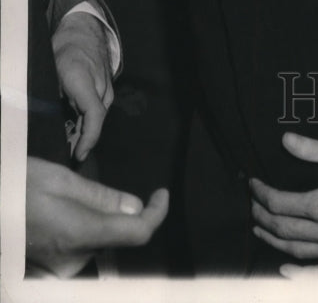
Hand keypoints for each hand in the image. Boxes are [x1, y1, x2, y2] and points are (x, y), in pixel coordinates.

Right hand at [26, 157, 167, 277]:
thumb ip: (101, 197)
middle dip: (112, 213)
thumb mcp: (62, 180)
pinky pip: (78, 251)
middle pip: (114, 235)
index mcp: (80, 234)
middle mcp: (73, 261)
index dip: (156, 214)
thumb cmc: (19, 187)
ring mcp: (60, 271)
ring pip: (96, 242)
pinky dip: (77, 233)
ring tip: (58, 203)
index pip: (138, 233)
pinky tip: (54, 218)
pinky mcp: (50, 273)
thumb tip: (135, 207)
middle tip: (80, 192)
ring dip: (92, 222)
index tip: (161, 194)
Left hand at [51, 11, 112, 161]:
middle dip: (83, 141)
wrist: (83, 31)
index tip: (79, 154)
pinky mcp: (107, 89)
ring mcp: (106, 87)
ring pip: (97, 116)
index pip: (94, 114)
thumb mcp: (51, 72)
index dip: (88, 137)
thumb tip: (47, 124)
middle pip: (95, 120)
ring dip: (85, 131)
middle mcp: (100, 86)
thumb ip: (53, 98)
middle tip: (67, 158)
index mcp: (83, 80)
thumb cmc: (64, 50)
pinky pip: (98, 109)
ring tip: (69, 146)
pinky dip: (88, 121)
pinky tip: (76, 129)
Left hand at [249, 133, 317, 277]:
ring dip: (274, 241)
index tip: (253, 184)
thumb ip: (314, 150)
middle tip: (253, 204)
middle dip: (263, 216)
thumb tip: (285, 140)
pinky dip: (300, 275)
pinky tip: (286, 272)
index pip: (280, 204)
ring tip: (261, 229)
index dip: (262, 194)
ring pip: (297, 252)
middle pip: (283, 229)